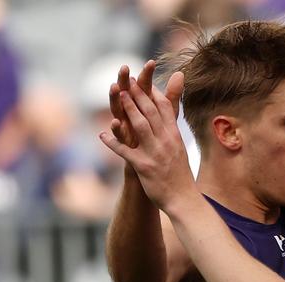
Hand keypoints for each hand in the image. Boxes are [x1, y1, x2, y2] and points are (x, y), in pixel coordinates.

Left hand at [99, 72, 194, 211]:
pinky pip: (125, 151)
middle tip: (127, 80)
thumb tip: (170, 117)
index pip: (164, 109)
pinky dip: (112, 142)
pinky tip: (101, 134)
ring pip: (140, 126)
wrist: (183, 199)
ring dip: (128, 109)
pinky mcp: (144, 167)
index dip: (153, 93)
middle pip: (151, 112)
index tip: (143, 81)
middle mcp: (166, 142)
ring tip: (118, 95)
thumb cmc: (180, 175)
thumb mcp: (179, 149)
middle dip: (138, 94)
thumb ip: (172, 130)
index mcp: (174, 136)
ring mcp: (155, 154)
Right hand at [109, 60, 180, 147]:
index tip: (152, 62)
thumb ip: (172, 96)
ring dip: (114, 98)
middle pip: (127, 92)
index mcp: (142, 104)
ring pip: (117, 109)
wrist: (154, 161)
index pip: (144, 86)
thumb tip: (180, 73)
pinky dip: (115, 129)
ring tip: (114, 86)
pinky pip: (117, 134)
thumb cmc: (158, 135)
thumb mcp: (167, 115)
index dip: (147, 75)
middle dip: (125, 80)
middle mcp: (130, 112)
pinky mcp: (123, 142)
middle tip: (125, 67)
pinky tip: (115, 121)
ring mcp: (125, 126)